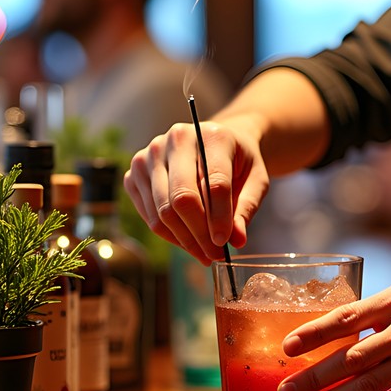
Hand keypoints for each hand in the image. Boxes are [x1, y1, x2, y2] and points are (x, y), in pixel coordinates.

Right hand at [123, 119, 270, 262]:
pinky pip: (149, 215)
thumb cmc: (237, 162)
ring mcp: (150, 155)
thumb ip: (247, 207)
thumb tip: (236, 240)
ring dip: (184, 240)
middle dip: (200, 235)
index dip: (219, 218)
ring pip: (163, 211)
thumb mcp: (256, 180)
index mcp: (211, 135)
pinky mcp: (135, 173)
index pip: (213, 183)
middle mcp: (175, 139)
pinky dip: (169, 235)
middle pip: (182, 199)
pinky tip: (188, 240)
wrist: (212, 143)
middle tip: (215, 255)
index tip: (225, 243)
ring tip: (204, 253)